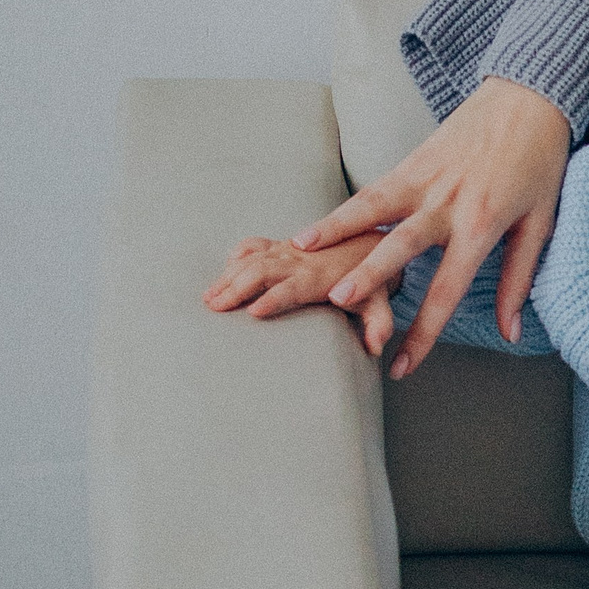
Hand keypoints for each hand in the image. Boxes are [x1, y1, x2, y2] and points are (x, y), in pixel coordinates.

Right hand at [204, 233, 395, 353]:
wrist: (372, 242)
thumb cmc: (372, 279)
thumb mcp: (379, 302)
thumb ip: (378, 324)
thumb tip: (376, 346)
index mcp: (321, 278)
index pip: (293, 288)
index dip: (274, 298)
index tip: (253, 312)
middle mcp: (301, 262)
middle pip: (262, 271)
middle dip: (237, 288)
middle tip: (216, 308)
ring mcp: (289, 251)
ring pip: (253, 259)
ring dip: (228, 276)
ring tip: (209, 298)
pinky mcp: (283, 245)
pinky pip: (256, 245)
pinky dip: (238, 255)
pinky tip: (224, 270)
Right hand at [293, 76, 569, 377]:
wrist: (530, 98)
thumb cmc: (540, 164)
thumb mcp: (540, 224)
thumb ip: (518, 280)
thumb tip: (509, 332)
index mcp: (483, 225)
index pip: (448, 289)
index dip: (424, 332)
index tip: (402, 367)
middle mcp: (449, 204)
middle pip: (402, 248)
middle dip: (370, 279)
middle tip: (340, 307)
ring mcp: (426, 180)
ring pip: (373, 213)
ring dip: (337, 236)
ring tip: (300, 259)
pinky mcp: (411, 161)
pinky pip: (370, 192)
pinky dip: (340, 213)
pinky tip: (309, 232)